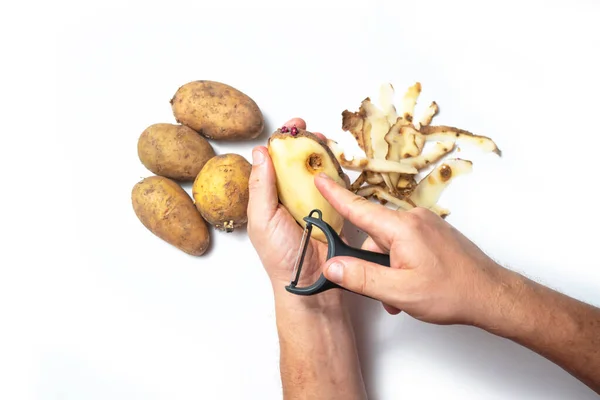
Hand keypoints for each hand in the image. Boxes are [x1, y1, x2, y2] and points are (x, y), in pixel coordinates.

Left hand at [247, 118, 332, 298]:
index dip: (282, 141)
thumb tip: (260, 152)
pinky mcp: (334, 212)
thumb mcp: (262, 219)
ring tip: (326, 142)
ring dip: (323, 154)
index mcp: (270, 197)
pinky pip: (337, 188)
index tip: (292, 127)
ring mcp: (313, 204)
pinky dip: (339, 173)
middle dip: (305, 143)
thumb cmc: (281, 257)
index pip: (274, 162)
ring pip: (318, 171)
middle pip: (298, 162)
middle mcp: (290, 198)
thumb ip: (261, 187)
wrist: (311, 284)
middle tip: (311, 132)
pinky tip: (339, 163)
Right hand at [315, 173, 508, 325]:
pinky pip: (405, 244)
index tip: (318, 177)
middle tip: (384, 292)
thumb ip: (361, 278)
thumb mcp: (399, 291)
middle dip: (371, 264)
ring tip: (403, 295)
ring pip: (389, 244)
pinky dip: (401, 264)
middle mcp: (414, 219)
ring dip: (388, 269)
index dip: (334, 194)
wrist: (492, 296)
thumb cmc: (453, 292)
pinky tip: (412, 284)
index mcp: (402, 228)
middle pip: (373, 236)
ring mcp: (426, 225)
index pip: (358, 208)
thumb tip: (332, 267)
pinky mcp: (434, 233)